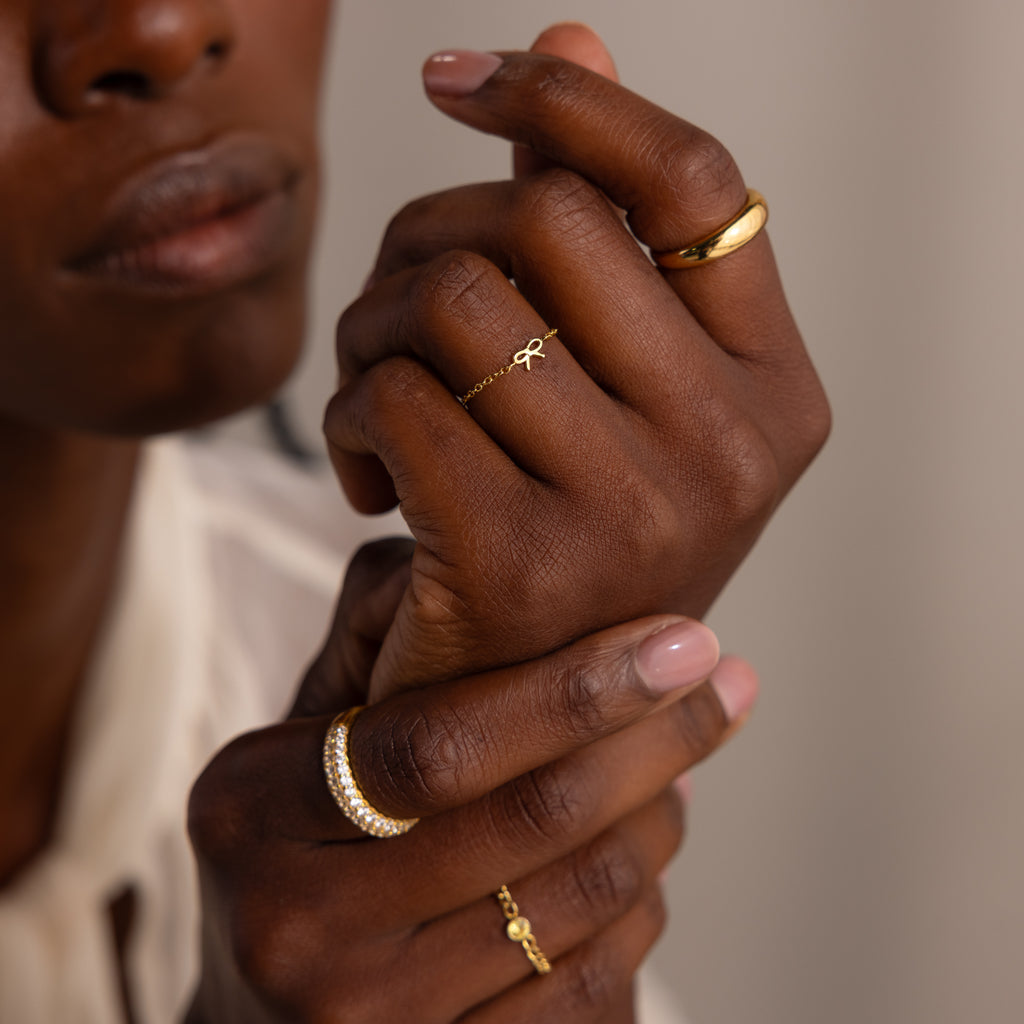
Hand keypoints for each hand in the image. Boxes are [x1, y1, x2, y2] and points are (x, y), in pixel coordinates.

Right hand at [186, 545, 756, 1022]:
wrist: (266, 1017)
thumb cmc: (306, 841)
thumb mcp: (306, 732)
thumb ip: (378, 630)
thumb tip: (495, 561)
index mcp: (253, 814)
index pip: (438, 745)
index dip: (572, 690)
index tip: (682, 640)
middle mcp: (298, 930)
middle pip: (530, 822)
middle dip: (656, 742)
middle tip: (724, 683)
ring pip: (579, 902)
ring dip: (657, 818)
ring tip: (678, 767)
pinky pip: (588, 992)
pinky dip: (639, 911)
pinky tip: (644, 858)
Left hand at [324, 27, 828, 700]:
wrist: (516, 720)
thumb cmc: (563, 534)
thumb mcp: (606, 385)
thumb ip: (597, 220)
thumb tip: (572, 36)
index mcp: (771, 387)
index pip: (690, 179)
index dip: (566, 98)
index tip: (455, 79)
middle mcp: (732, 446)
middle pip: (546, 220)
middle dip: (428, 239)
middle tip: (398, 320)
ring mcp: (638, 508)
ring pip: (453, 296)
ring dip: (372, 326)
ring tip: (376, 395)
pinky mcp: (523, 561)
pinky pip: (395, 393)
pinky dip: (344, 413)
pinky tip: (362, 474)